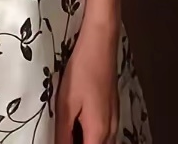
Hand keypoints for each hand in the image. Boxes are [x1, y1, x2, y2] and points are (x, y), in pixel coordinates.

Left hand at [57, 23, 117, 143]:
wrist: (100, 43)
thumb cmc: (82, 71)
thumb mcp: (66, 105)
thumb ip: (63, 135)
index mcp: (98, 133)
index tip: (62, 139)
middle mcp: (111, 130)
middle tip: (63, 134)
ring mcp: (115, 119)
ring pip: (102, 143)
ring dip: (86, 140)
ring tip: (68, 130)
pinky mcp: (113, 108)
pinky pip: (104, 133)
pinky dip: (91, 134)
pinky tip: (78, 123)